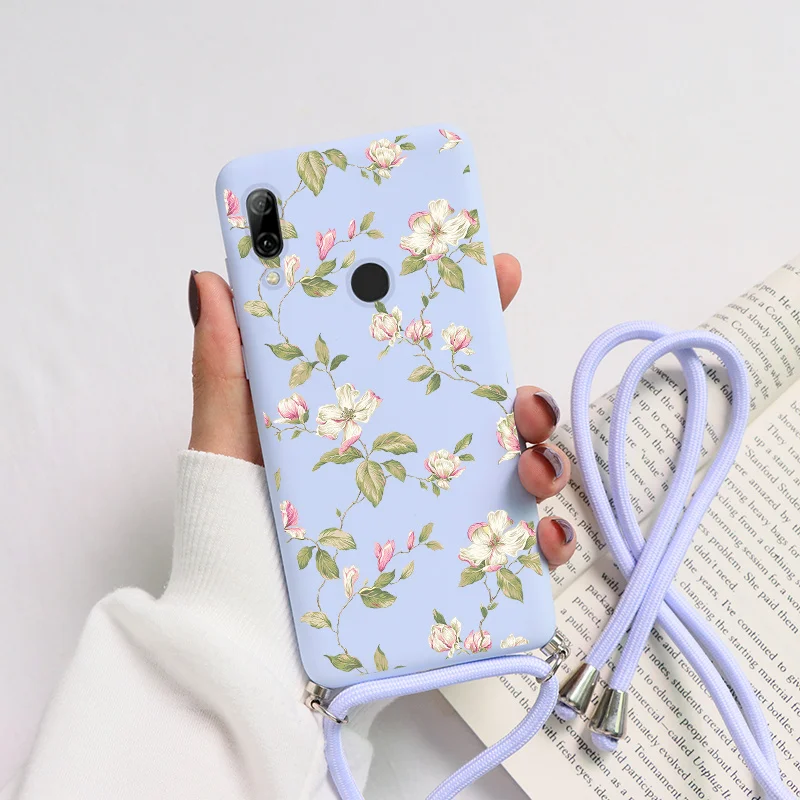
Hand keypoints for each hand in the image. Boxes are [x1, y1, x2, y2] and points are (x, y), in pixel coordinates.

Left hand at [188, 255, 575, 566]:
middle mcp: (413, 457)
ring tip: (531, 469)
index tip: (497, 271)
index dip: (468, 308)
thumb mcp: (229, 443)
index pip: (427, 351)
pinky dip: (546, 537)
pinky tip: (542, 534)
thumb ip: (225, 365)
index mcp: (369, 415)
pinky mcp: (456, 569)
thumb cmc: (238, 534)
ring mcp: (439, 511)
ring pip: (517, 469)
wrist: (247, 639)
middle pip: (489, 409)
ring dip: (543, 459)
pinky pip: (519, 548)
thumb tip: (212, 280)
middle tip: (521, 400)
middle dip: (522, 392)